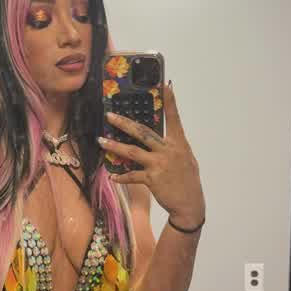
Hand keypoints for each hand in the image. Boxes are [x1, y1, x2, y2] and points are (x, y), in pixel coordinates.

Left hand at [98, 82, 204, 225]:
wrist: (190, 204)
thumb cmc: (188, 181)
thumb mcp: (186, 159)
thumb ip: (173, 147)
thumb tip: (161, 139)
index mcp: (179, 144)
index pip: (174, 119)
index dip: (170, 102)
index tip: (166, 86)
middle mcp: (168, 151)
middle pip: (142, 132)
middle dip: (124, 123)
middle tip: (110, 115)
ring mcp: (159, 164)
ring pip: (132, 152)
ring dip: (114, 146)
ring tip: (101, 140)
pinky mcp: (152, 179)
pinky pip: (132, 175)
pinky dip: (122, 176)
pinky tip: (113, 176)